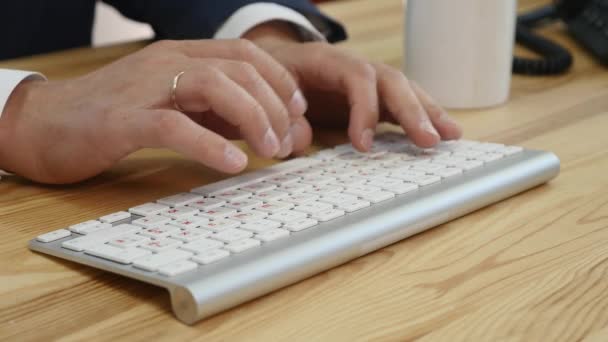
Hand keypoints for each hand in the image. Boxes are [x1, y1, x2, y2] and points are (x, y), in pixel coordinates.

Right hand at [0, 39, 307, 183]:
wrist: (44, 124)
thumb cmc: (114, 118)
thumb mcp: (178, 110)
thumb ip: (220, 117)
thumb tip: (273, 134)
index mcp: (181, 56)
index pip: (245, 55)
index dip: (280, 81)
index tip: (298, 113)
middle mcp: (166, 63)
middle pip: (239, 69)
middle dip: (275, 106)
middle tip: (288, 143)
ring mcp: (144, 88)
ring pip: (215, 86)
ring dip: (253, 118)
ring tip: (271, 150)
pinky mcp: (122, 120)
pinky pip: (175, 126)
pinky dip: (210, 144)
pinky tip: (234, 163)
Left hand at [245, 22, 462, 154]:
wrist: (273, 63)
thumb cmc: (272, 77)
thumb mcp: (267, 92)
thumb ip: (283, 116)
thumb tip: (298, 142)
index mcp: (325, 60)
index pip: (357, 77)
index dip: (364, 109)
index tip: (363, 145)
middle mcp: (354, 66)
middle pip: (391, 80)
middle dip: (412, 110)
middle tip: (429, 141)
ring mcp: (367, 80)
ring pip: (404, 89)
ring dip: (428, 112)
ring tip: (452, 135)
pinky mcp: (373, 95)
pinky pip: (402, 102)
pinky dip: (422, 116)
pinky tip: (442, 132)